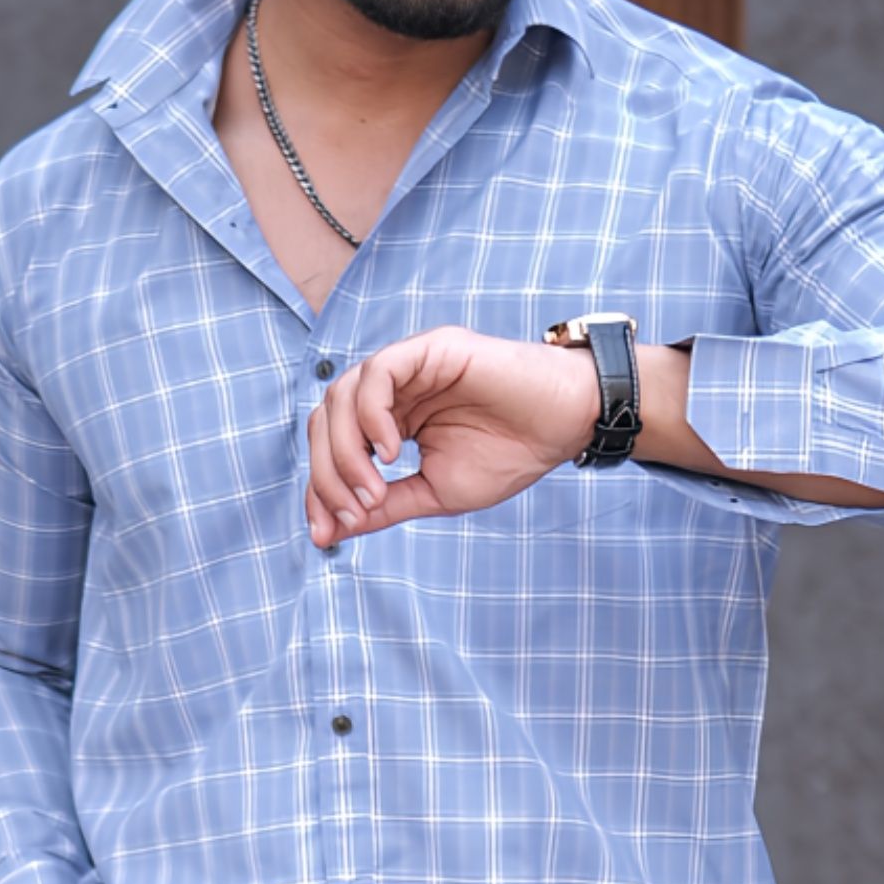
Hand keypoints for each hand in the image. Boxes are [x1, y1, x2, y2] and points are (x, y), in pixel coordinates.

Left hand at [305, 331, 602, 546]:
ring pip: (341, 396)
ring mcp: (408, 365)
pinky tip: (390, 451)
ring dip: (345, 450)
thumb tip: (331, 530)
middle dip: (327, 473)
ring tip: (375, 489)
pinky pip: (378, 373)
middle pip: (325, 421)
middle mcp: (391, 390)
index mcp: (389, 420)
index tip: (323, 534)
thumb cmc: (510, 454)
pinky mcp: (429, 349)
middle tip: (354, 511)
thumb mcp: (436, 491)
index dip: (319, 490)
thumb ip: (385, 505)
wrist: (564, 424)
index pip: (331, 447)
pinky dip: (371, 415)